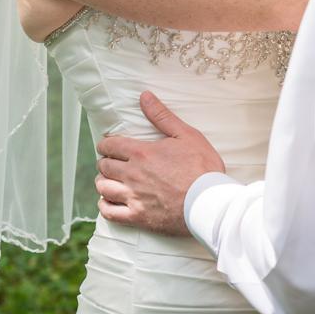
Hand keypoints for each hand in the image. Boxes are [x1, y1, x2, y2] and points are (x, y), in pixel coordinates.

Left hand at [95, 91, 226, 236]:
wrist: (211, 203)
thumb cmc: (203, 168)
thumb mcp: (187, 135)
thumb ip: (162, 116)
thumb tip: (144, 96)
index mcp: (140, 153)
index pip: (108, 145)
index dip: (106, 145)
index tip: (109, 147)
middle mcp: (132, 174)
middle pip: (103, 166)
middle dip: (106, 162)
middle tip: (113, 164)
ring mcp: (133, 197)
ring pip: (102, 188)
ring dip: (103, 183)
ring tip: (110, 181)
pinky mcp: (138, 217)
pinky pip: (109, 213)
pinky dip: (105, 206)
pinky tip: (110, 202)